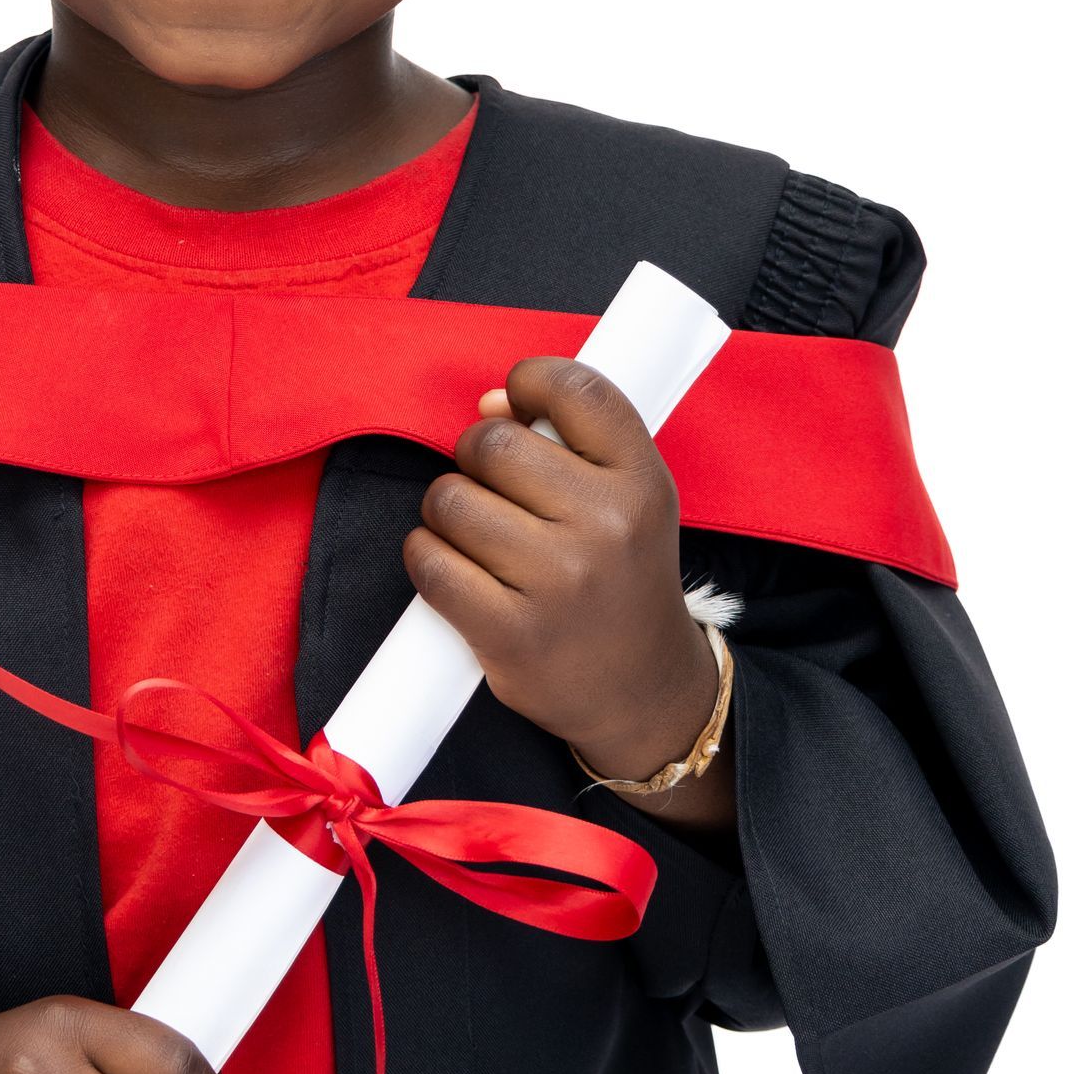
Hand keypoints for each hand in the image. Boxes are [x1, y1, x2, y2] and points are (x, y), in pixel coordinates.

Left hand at [401, 357, 716, 785]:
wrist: (643, 691)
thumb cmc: (622, 578)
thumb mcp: (631, 499)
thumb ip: (571, 441)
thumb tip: (490, 402)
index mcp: (642, 480)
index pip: (575, 389)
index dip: (529, 382)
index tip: (516, 405)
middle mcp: (606, 525)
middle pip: (490, 442)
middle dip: (474, 459)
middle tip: (494, 491)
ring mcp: (558, 581)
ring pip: (449, 499)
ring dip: (447, 512)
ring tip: (478, 538)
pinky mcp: (511, 633)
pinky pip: (430, 563)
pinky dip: (428, 559)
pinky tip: (457, 572)